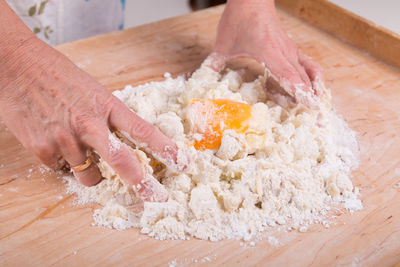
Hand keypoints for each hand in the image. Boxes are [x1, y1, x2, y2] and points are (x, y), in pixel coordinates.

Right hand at [0, 37, 178, 201]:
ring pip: (90, 176)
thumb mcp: (92, 90)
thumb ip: (108, 117)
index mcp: (107, 106)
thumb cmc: (57, 74)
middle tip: (157, 198)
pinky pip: (61, 170)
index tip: (183, 162)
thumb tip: (119, 141)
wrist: (16, 65)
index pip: (143, 131)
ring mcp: (66, 139)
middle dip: (143, 184)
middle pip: (123, 162)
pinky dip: (63, 163)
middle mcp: (89, 124)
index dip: (166, 149)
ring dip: (91, 172)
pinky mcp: (42, 150)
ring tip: (80, 150)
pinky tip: (55, 141)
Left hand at [210, 0, 323, 106]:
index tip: (310, 106)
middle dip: (312, 99)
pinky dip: (314, 79)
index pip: (288, 75)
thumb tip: (201, 81)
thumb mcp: (222, 45)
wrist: (252, 0)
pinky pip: (309, 65)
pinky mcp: (292, 50)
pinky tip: (315, 91)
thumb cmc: (238, 20)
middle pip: (303, 78)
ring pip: (310, 72)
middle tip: (318, 121)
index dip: (299, 91)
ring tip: (319, 109)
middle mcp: (283, 53)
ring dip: (317, 90)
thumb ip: (213, 64)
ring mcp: (290, 51)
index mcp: (268, 52)